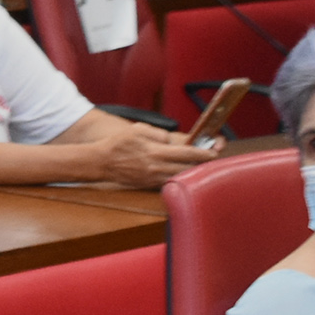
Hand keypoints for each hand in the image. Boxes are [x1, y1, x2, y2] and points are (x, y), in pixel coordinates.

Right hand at [95, 125, 221, 187]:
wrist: (101, 162)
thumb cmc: (118, 144)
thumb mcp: (138, 129)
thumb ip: (158, 133)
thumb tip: (172, 140)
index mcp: (155, 152)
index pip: (187, 153)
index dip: (203, 153)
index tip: (213, 152)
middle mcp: (156, 167)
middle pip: (187, 168)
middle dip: (202, 164)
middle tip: (211, 160)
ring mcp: (153, 178)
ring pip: (180, 178)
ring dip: (192, 173)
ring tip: (200, 168)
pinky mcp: (149, 185)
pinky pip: (169, 183)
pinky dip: (179, 179)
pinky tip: (184, 175)